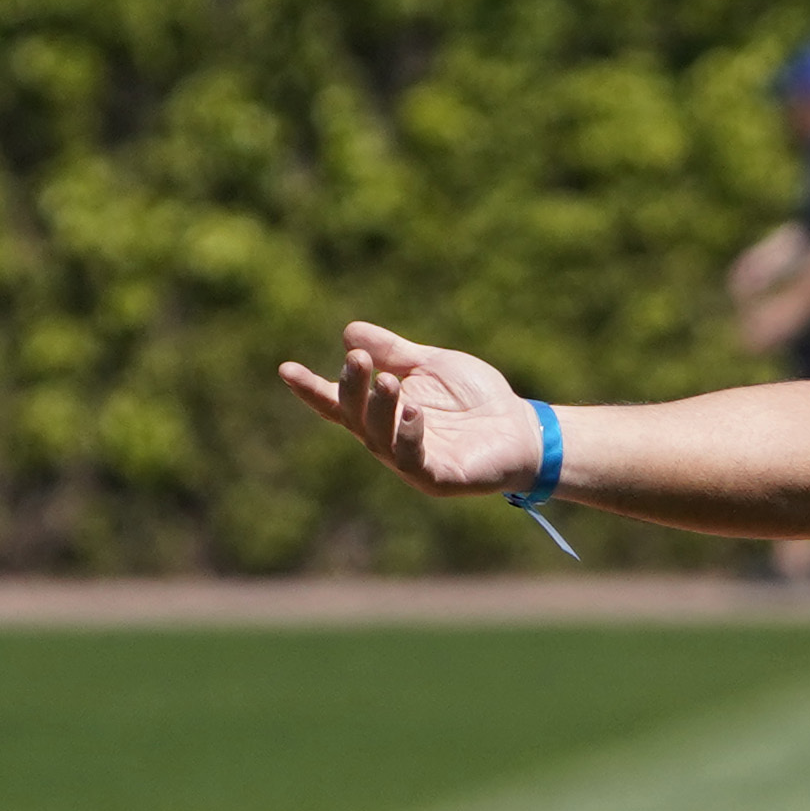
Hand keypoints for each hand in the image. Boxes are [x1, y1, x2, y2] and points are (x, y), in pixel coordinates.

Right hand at [273, 322, 539, 498]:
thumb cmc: (477, 398)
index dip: (312, 389)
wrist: (523, 427)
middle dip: (352, 388)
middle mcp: (389, 439)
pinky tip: (414, 413)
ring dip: (378, 409)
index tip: (286, 369)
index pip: (339, 403)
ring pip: (380, 439)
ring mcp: (412, 463)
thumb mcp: (433, 365)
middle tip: (358, 360)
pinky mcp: (439, 478)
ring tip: (388, 381)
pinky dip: (409, 436)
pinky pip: (414, 461)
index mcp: (383, 413)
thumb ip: (395, 352)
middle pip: (355, 417)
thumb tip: (350, 332)